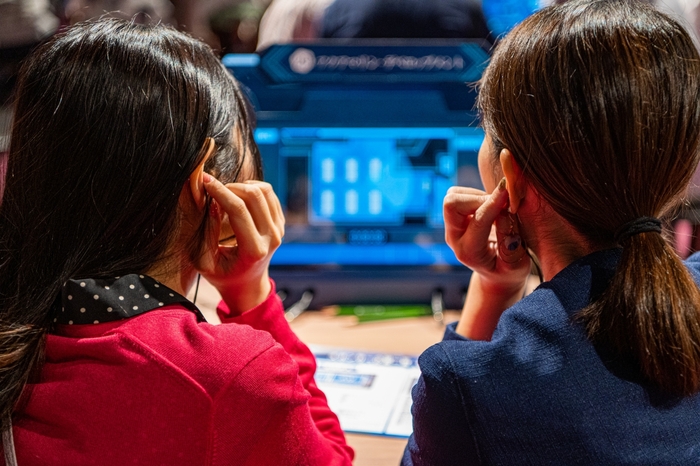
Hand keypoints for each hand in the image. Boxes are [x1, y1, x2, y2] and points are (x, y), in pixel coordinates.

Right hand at [197, 176, 284, 314]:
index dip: (219, 191)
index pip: (238, 210)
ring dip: (241, 186)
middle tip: (212, 190)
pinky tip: (238, 198)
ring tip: (225, 195)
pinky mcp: (280, 222)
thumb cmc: (221, 275)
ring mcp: (279, 229)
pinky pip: (269, 193)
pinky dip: (252, 188)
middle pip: (254, 195)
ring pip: (264, 190)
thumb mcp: (204, 261)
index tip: (203, 180)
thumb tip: (208, 201)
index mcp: (254, 250)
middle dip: (230, 186)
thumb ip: (205, 232)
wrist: (247, 284)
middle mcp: (271, 238)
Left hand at [443, 180, 530, 338]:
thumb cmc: (509, 272)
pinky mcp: (453, 216)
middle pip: (452, 203)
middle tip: (502, 204)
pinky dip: (475, 193)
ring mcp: (450, 227)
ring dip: (477, 195)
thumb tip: (507, 217)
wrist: (495, 274)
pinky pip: (459, 192)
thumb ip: (513, 246)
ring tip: (499, 208)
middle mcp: (454, 239)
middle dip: (478, 198)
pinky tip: (491, 207)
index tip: (512, 192)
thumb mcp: (518, 265)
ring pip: (453, 195)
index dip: (495, 203)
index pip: (478, 220)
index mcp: (469, 252)